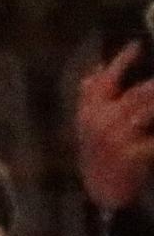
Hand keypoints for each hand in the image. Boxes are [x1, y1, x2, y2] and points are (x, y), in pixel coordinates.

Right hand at [76, 44, 153, 210]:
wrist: (103, 191)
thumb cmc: (99, 155)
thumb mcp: (89, 125)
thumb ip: (91, 97)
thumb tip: (95, 70)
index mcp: (90, 112)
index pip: (105, 80)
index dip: (122, 61)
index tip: (137, 44)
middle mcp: (101, 122)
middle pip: (136, 94)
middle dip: (153, 85)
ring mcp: (117, 138)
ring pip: (147, 111)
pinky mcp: (133, 154)